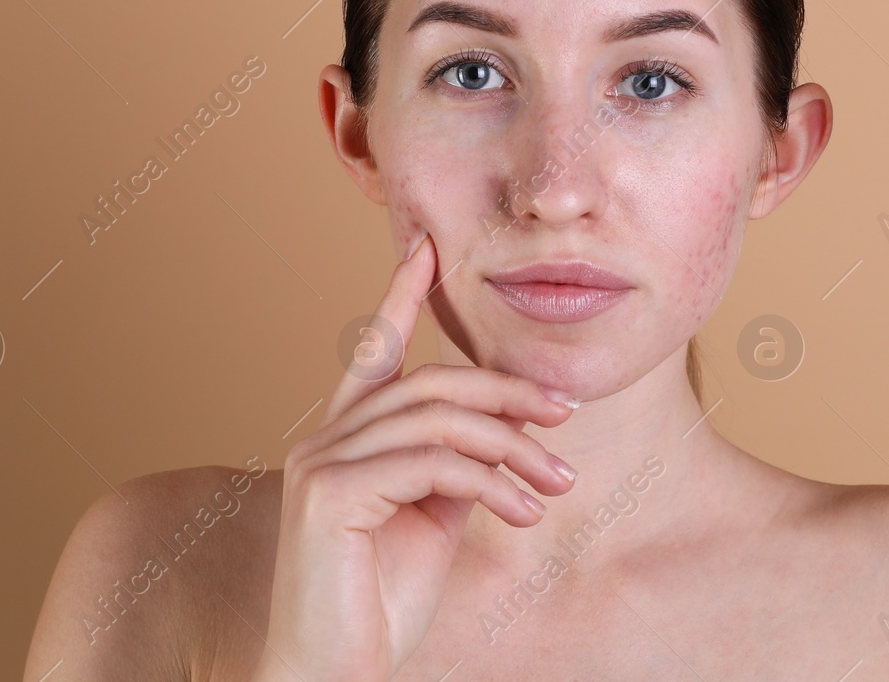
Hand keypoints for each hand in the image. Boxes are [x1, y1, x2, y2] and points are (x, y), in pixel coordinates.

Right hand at [254, 234, 579, 681]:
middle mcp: (324, 439)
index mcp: (345, 439)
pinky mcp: (327, 494)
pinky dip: (488, 480)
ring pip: (438, 419)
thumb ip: (455, 467)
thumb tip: (505, 431)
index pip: (373, 351)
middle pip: (431, 383)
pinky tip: (524, 512)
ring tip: (559, 483)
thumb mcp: (433, 521)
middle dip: (507, 392)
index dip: (399, 296)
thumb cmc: (381, 603)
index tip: (428, 249)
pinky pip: (428, 462)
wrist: (335, 673)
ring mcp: (320, 463)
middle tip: (568, 413)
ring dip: (513, 447)